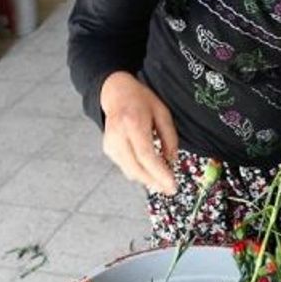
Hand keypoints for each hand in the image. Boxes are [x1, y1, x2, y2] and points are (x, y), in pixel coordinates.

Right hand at [100, 71, 177, 194]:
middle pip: (136, 168)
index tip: (172, 185)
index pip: (146, 155)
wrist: (116, 93)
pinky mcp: (108, 150)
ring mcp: (110, 144)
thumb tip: (172, 162)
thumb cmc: (141, 100)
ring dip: (148, 179)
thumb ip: (170, 138)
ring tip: (163, 180)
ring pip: (130, 171)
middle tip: (170, 189)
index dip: (159, 173)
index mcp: (133, 123)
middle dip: (155, 182)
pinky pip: (126, 167)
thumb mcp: (163, 113)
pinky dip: (139, 171)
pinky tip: (149, 169)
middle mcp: (118, 135)